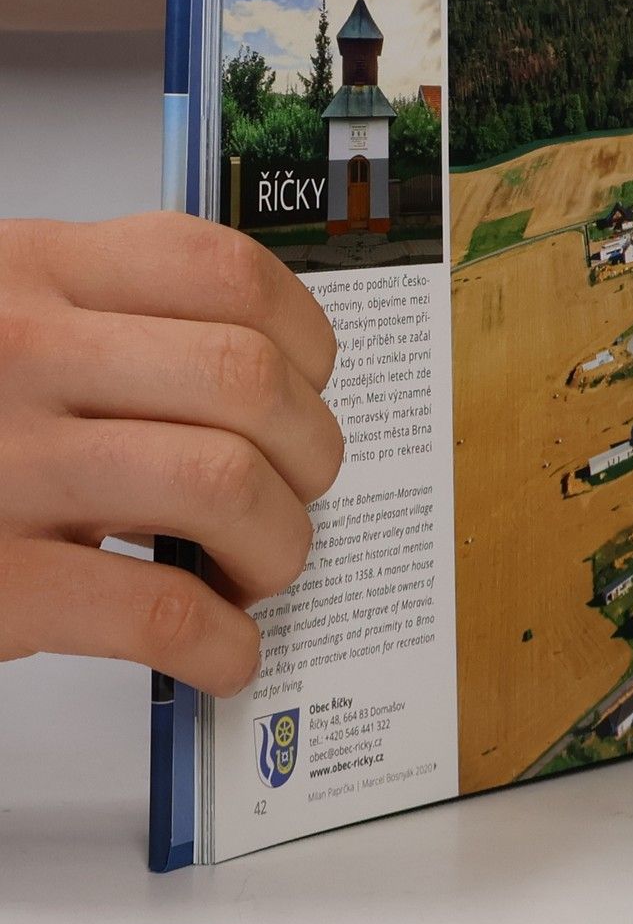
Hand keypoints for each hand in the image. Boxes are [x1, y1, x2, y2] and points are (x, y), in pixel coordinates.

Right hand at [0, 215, 343, 695]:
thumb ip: (106, 318)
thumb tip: (268, 374)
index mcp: (31, 274)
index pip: (223, 272)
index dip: (304, 339)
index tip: (310, 388)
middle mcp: (18, 355)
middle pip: (249, 384)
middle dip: (310, 455)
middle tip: (293, 494)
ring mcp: (1, 468)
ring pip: (227, 488)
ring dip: (279, 548)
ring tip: (254, 572)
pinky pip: (159, 610)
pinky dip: (222, 644)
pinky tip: (220, 652)